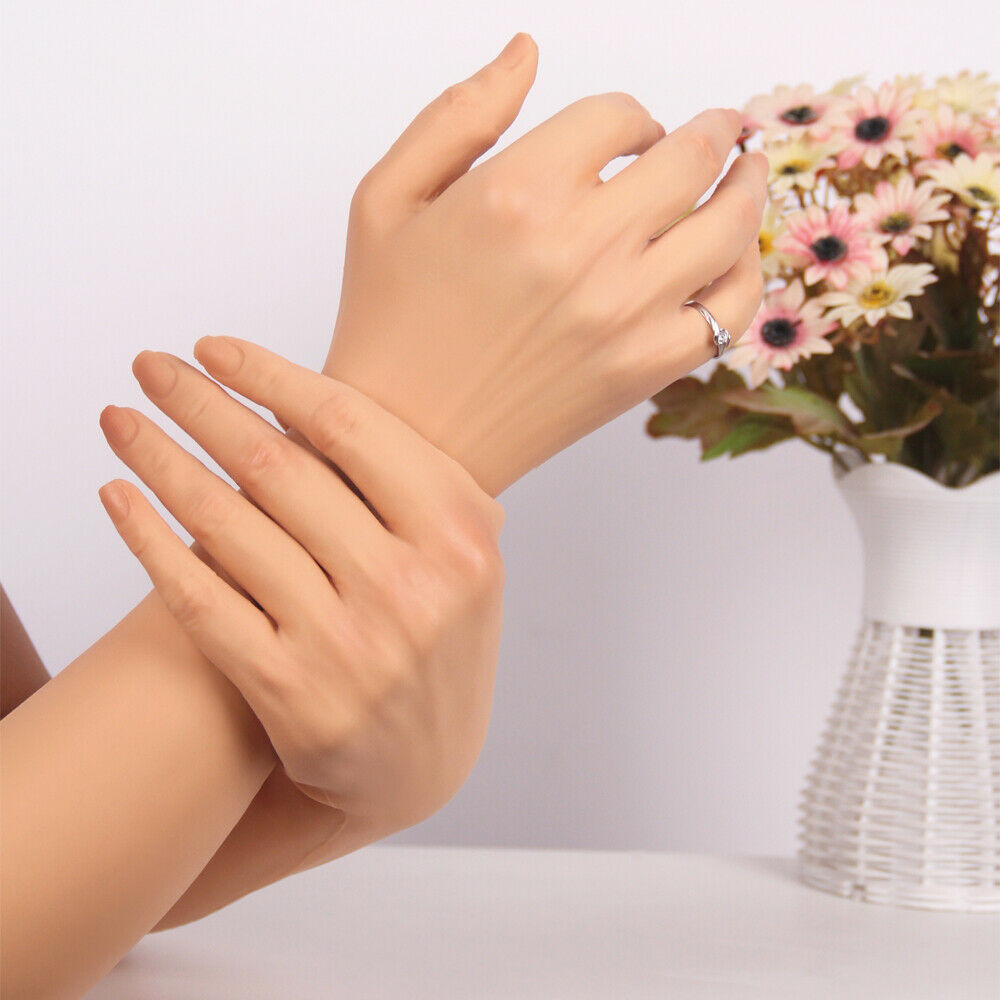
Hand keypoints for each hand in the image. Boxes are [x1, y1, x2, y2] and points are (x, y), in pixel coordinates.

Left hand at [98, 339, 504, 844]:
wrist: (422, 766)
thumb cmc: (437, 640)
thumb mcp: (463, 557)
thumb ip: (415, 482)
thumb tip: (311, 398)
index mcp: (460, 537)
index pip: (348, 427)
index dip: (268, 377)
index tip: (212, 349)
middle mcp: (409, 587)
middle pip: (280, 466)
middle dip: (199, 404)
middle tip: (148, 366)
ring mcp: (348, 645)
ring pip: (229, 525)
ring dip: (160, 459)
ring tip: (120, 420)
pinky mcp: (291, 694)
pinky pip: (202, 600)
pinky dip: (150, 541)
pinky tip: (119, 496)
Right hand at [324, 33, 765, 494]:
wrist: (405, 439)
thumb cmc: (390, 326)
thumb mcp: (386, 199)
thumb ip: (459, 114)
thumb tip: (524, 52)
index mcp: (518, 194)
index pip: (617, 115)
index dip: (630, 115)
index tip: (630, 132)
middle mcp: (582, 248)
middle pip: (691, 158)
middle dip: (714, 132)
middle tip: (725, 128)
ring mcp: (623, 312)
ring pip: (729, 225)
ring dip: (749, 187)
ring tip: (749, 174)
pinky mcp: (644, 368)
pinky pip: (730, 310)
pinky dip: (745, 274)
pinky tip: (734, 257)